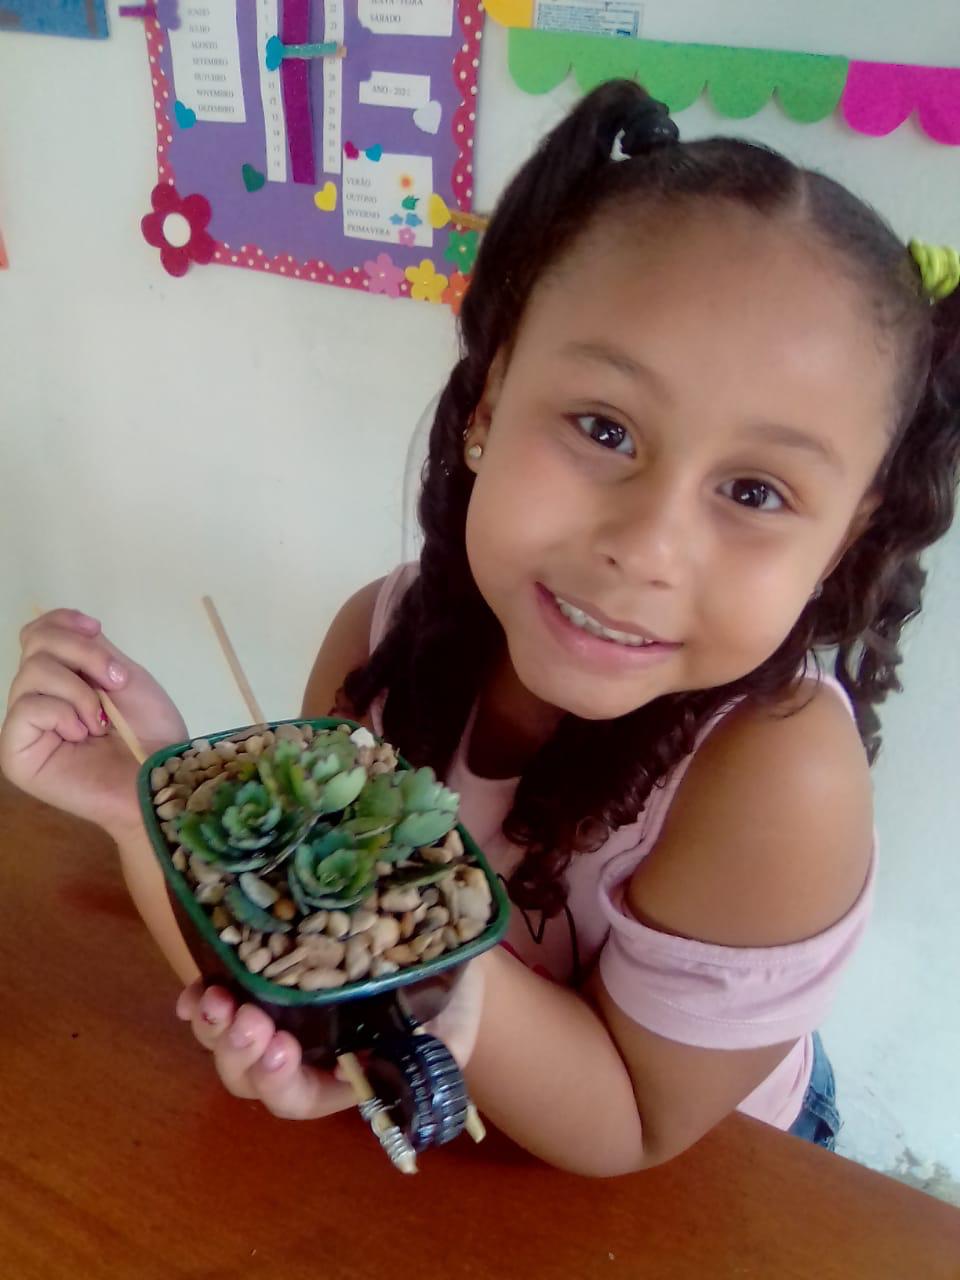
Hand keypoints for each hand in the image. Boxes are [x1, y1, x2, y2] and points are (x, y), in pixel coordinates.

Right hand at [0, 609, 187, 839]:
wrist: (161, 780)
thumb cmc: (151, 734)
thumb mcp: (125, 678)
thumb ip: (91, 649)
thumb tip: (65, 626)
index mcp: (61, 680)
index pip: (37, 634)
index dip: (62, 621)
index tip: (96, 627)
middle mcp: (36, 699)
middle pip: (35, 644)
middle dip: (83, 654)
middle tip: (116, 683)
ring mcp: (24, 727)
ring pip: (32, 672)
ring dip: (80, 691)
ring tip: (102, 722)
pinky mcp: (16, 753)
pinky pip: (28, 707)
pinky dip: (63, 713)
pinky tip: (83, 735)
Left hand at [175, 958, 487, 1121]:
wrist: (436, 940)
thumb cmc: (448, 994)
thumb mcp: (451, 1026)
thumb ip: (433, 1053)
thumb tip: (394, 1060)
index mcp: (339, 1077)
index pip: (296, 1098)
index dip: (279, 1081)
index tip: (282, 1050)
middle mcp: (299, 1054)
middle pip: (247, 1076)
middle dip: (239, 1052)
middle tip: (246, 1020)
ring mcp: (274, 1016)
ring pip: (225, 1041)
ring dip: (213, 1027)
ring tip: (216, 1000)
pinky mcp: (258, 978)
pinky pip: (216, 1002)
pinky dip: (199, 1001)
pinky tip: (200, 988)